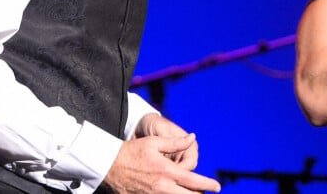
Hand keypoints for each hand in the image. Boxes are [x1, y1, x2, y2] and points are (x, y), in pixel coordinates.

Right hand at [102, 114, 220, 192]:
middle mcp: (162, 187)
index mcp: (167, 171)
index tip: (217, 186)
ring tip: (193, 192)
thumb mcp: (155, 142)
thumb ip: (176, 142)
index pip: (193, 181)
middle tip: (206, 190)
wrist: (109, 165)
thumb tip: (192, 137)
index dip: (207, 184)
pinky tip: (176, 193)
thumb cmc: (133, 151)